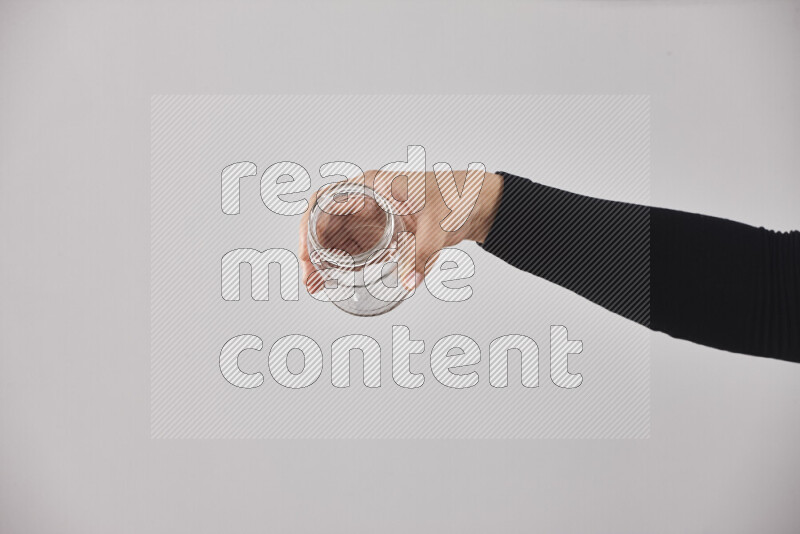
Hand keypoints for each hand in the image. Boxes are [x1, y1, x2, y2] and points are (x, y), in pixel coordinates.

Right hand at [298, 169, 503, 292]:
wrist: (477, 203)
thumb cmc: (457, 196)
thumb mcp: (437, 226)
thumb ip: (422, 255)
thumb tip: (409, 281)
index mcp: (371, 187)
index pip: (325, 201)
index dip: (310, 225)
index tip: (308, 252)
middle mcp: (366, 201)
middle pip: (326, 223)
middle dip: (314, 251)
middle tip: (311, 278)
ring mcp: (372, 218)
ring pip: (336, 238)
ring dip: (324, 261)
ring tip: (317, 286)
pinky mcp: (382, 234)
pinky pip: (354, 249)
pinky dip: (343, 264)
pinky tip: (337, 280)